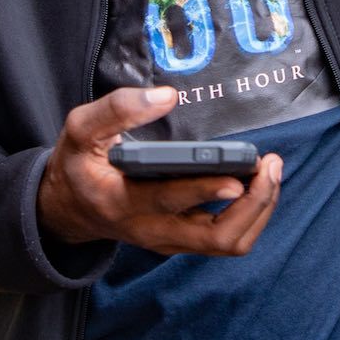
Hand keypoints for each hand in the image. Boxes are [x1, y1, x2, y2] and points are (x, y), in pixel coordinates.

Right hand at [36, 86, 282, 256]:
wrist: (68, 208)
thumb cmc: (78, 165)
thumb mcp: (79, 131)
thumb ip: (117, 110)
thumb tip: (167, 96)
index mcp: (121, 202)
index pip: (168, 201)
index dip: (204, 191)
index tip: (236, 178)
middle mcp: (150, 229)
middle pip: (215, 236)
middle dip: (252, 205)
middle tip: (269, 166)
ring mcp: (169, 240)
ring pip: (227, 243)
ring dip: (258, 211)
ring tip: (271, 172)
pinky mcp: (181, 240)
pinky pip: (226, 238)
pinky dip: (251, 214)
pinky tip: (259, 183)